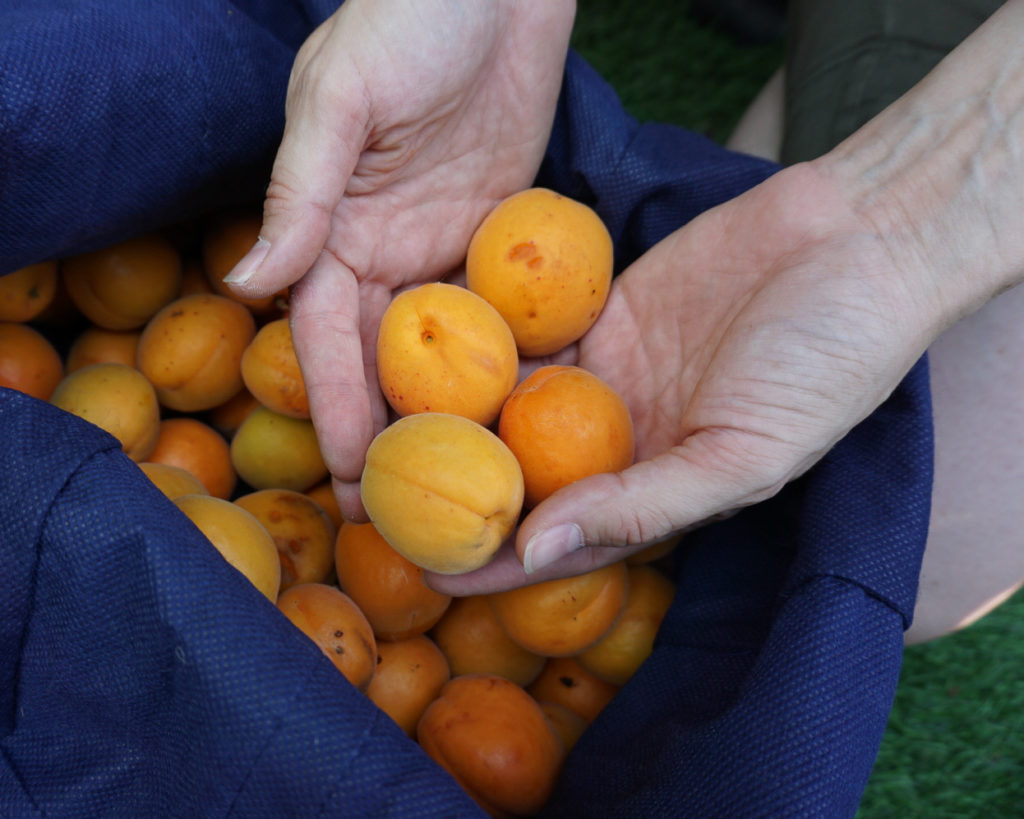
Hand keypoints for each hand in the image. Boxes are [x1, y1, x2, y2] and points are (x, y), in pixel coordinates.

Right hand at [224, 0, 574, 519]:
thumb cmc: (410, 17)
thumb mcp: (343, 96)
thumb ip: (300, 190)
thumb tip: (244, 283)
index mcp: (332, 230)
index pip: (324, 339)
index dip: (334, 408)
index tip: (350, 479)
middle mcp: (384, 254)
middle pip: (382, 364)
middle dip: (392, 439)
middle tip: (407, 519)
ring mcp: (445, 251)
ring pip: (445, 356)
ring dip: (453, 422)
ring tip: (474, 491)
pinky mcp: (501, 240)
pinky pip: (505, 316)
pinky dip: (513, 365)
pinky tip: (530, 419)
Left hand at [427, 161, 942, 594]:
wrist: (854, 242)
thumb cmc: (823, 363)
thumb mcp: (744, 455)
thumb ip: (643, 505)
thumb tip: (537, 553)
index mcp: (662, 492)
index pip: (566, 542)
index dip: (498, 563)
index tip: (427, 573)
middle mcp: (625, 442)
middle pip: (525, 480)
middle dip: (457, 495)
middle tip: (376, 503)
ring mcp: (609, 378)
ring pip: (516, 409)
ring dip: (455, 423)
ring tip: (379, 434)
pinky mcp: (601, 317)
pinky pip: (530, 338)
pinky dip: (483, 346)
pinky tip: (424, 351)